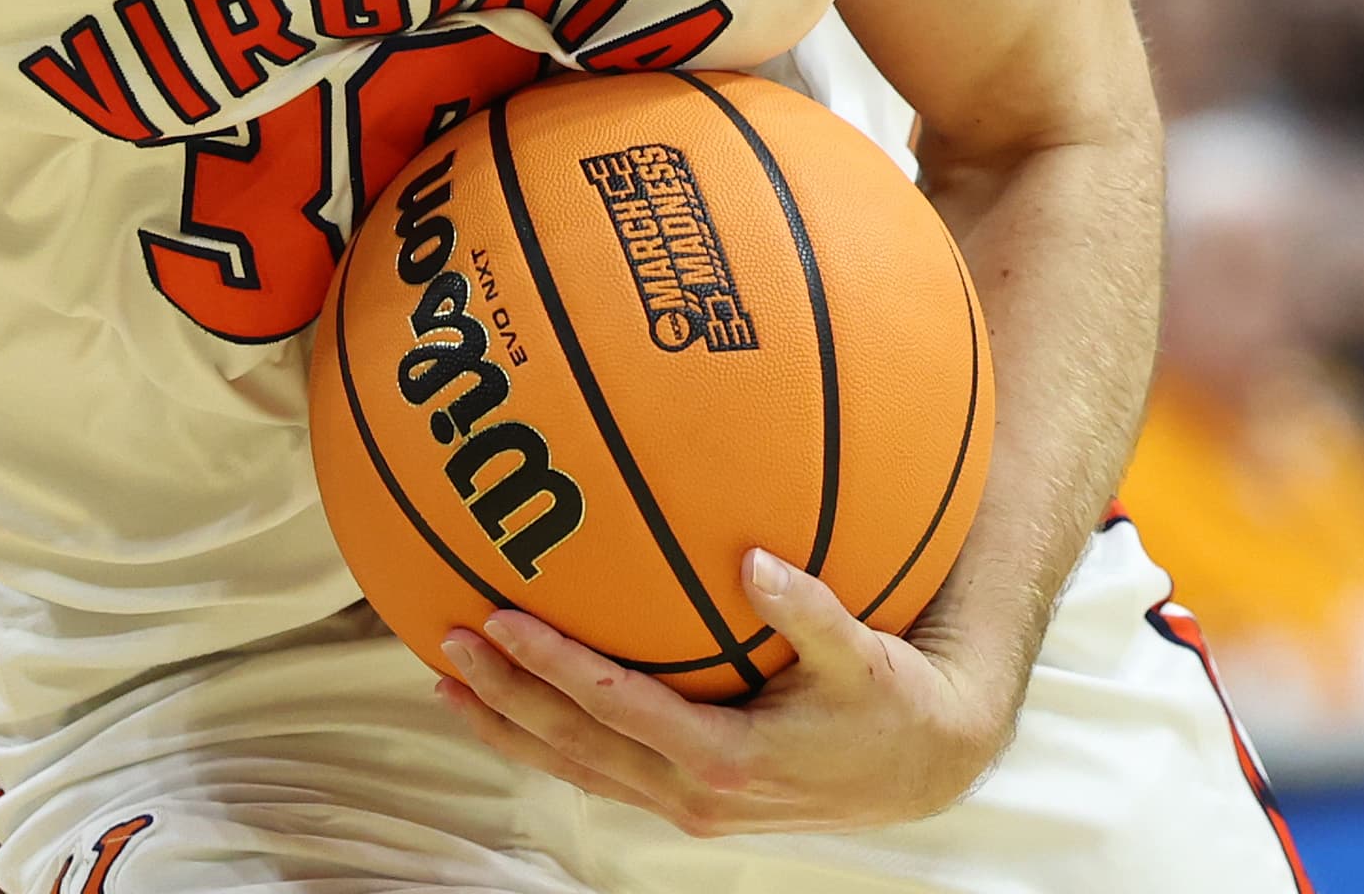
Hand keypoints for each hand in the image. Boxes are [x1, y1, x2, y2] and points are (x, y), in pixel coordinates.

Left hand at [432, 550, 1012, 838]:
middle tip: (446, 644)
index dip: (555, 668)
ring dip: (509, 727)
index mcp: (727, 760)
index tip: (501, 621)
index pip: (617, 710)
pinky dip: (547, 740)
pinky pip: (600, 770)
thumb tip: (755, 559)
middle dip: (505, 697)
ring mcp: (685, 803)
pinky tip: (510, 705)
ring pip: (576, 768)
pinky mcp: (685, 798)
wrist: (917, 770)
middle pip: (575, 746)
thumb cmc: (890, 704)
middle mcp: (694, 793)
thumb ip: (809, 611)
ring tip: (446, 683)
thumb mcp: (862, 656)